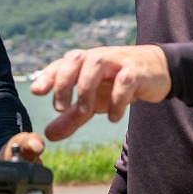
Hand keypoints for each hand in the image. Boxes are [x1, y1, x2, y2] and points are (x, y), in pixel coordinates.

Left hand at [29, 45, 171, 140]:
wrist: (157, 72)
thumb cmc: (117, 84)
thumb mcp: (93, 102)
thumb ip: (71, 117)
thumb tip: (48, 135)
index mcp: (84, 63)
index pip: (61, 64)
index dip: (47, 76)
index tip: (35, 92)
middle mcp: (98, 58)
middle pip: (75, 59)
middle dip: (64, 82)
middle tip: (60, 108)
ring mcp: (117, 62)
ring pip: (96, 63)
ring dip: (86, 88)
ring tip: (84, 112)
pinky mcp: (137, 71)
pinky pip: (125, 80)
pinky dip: (117, 100)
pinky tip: (113, 117)